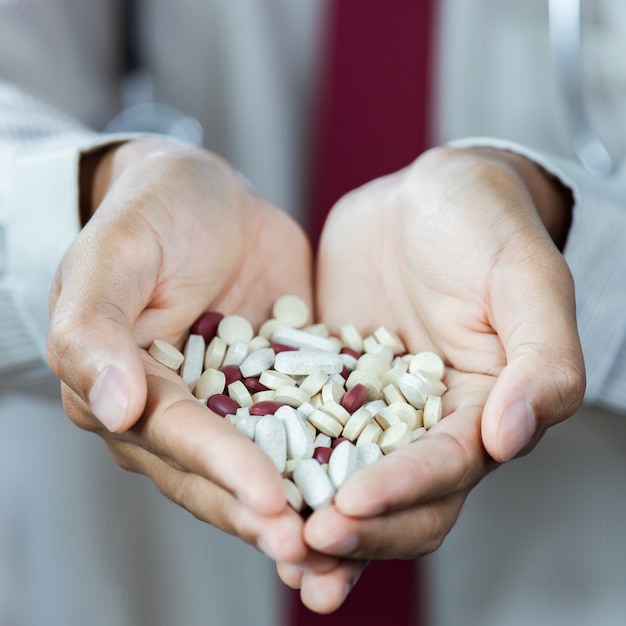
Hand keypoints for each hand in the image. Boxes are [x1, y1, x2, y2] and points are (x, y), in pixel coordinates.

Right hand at [47, 138, 312, 561]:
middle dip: (265, 513)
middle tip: (313, 550)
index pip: (177, 440)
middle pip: (222, 473)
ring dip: (304, 504)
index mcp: (128, 391)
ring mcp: (235, 403)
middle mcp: (179, 412)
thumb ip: (96, 331)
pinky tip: (378, 480)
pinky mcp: (281, 385)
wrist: (208, 194)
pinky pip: (311, 422)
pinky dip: (338, 453)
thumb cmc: (151, 213)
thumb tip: (114, 410)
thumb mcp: (115, 256)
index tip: (271, 503)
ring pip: (269, 461)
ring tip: (347, 543)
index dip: (222, 472)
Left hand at [285, 145, 585, 610]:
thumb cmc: (488, 225)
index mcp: (481, 410)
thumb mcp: (527, 280)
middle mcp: (426, 423)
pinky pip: (298, 422)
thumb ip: (541, 360)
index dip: (400, 494)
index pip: (445, 471)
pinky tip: (239, 475)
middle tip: (301, 551)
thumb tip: (511, 438)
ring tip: (272, 550)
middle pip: (394, 497)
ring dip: (310, 518)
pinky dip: (275, 456)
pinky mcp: (327, 380)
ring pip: (342, 475)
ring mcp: (370, 405)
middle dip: (351, 529)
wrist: (427, 196)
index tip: (347, 508)